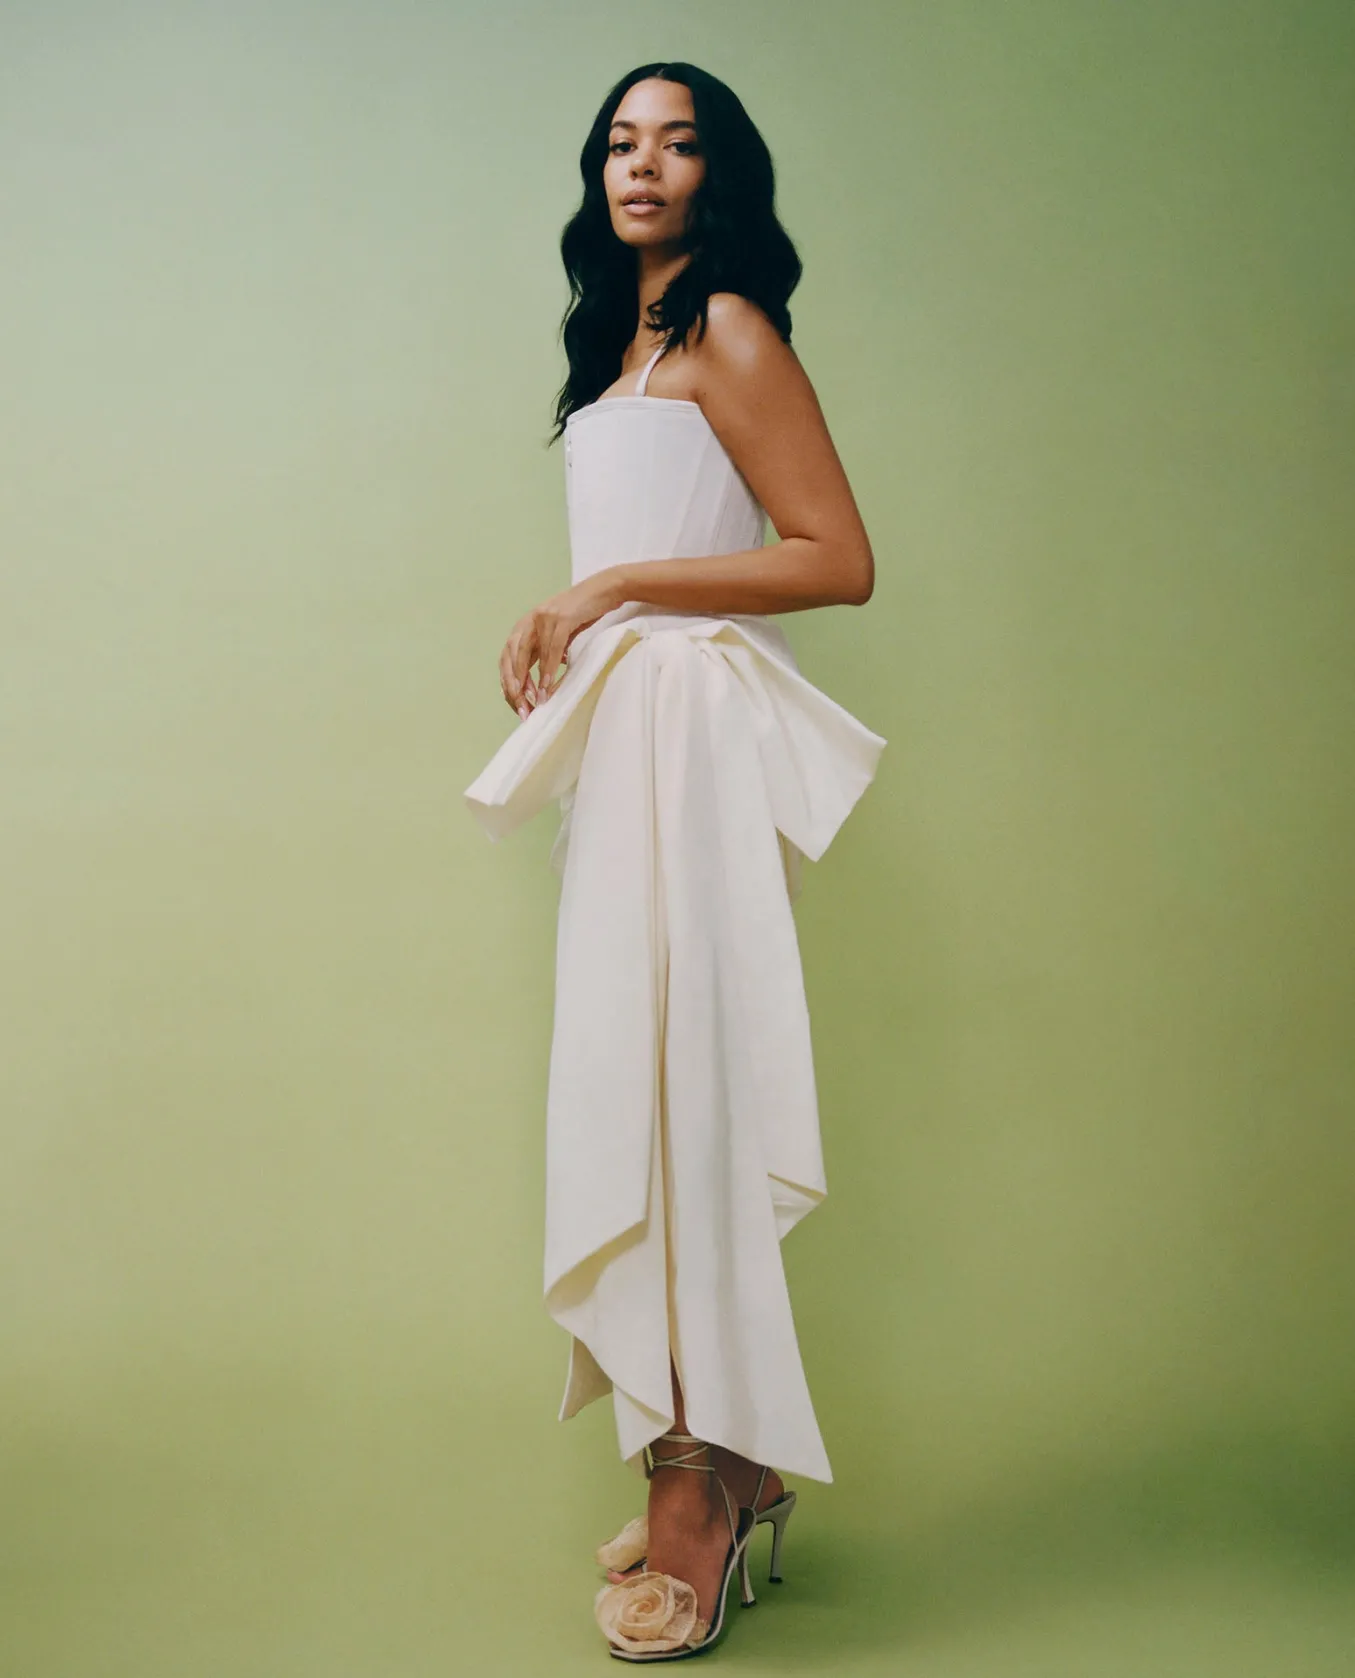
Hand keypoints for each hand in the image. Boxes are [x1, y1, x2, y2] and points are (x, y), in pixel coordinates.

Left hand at [499, 571, 621, 719]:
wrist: (605, 590)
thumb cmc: (584, 614)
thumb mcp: (560, 635)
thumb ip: (547, 652)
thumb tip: (542, 680)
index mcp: (526, 625)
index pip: (508, 656)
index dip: (509, 681)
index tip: (516, 703)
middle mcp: (529, 620)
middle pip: (510, 655)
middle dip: (513, 684)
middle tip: (520, 707)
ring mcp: (543, 617)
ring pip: (526, 653)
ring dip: (529, 680)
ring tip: (534, 701)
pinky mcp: (560, 617)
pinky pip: (550, 648)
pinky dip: (548, 668)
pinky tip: (548, 685)